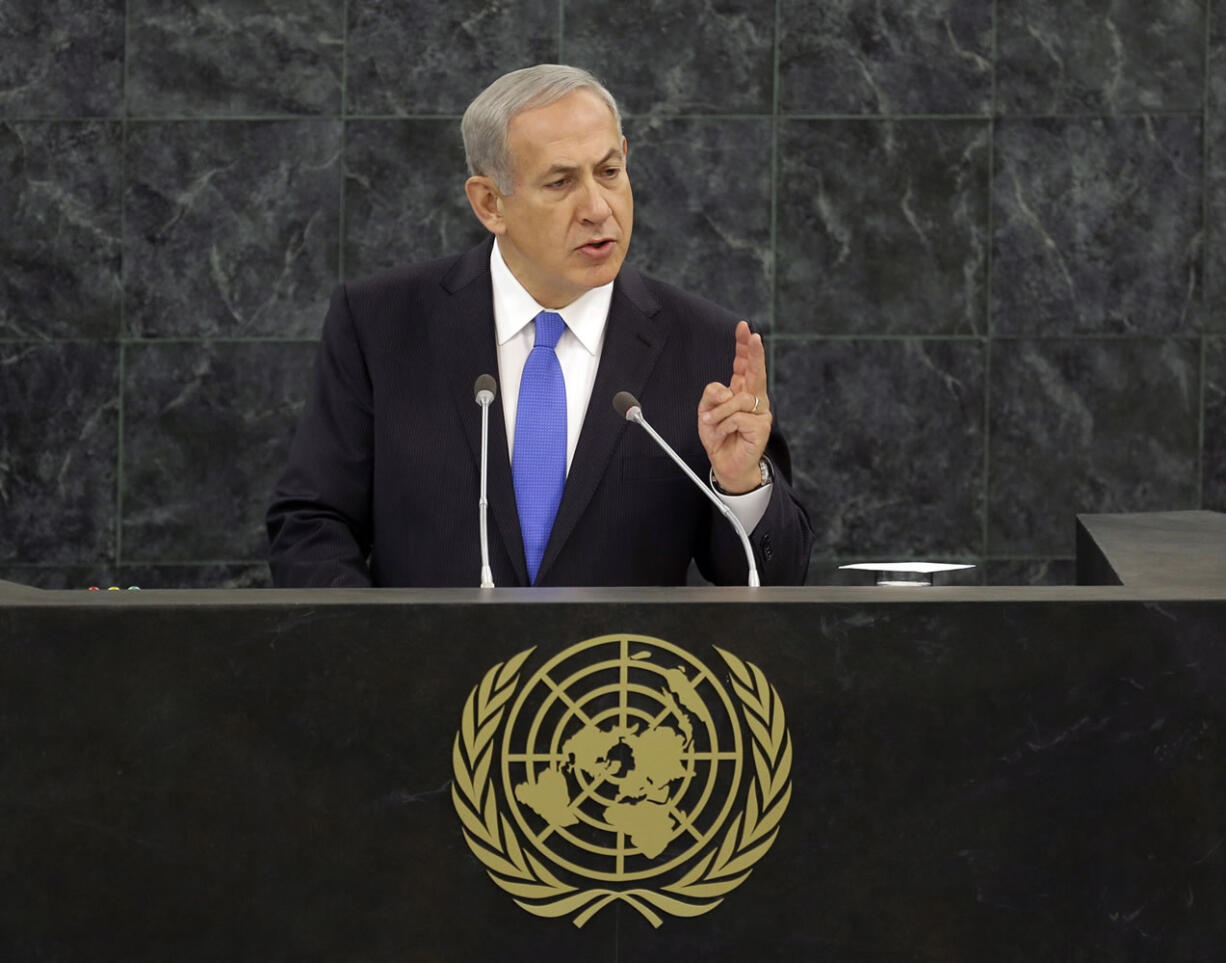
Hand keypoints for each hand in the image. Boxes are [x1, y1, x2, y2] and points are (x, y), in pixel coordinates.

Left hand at [697, 321, 771, 493]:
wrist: (727, 465)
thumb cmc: (719, 437)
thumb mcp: (706, 412)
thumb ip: (712, 396)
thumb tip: (726, 391)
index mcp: (741, 390)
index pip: (744, 364)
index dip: (744, 346)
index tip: (743, 327)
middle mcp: (754, 398)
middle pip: (755, 371)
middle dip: (754, 352)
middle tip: (754, 336)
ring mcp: (760, 411)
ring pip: (737, 399)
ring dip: (717, 413)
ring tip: (712, 425)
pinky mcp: (761, 425)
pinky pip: (736, 417)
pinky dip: (723, 425)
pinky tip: (724, 434)